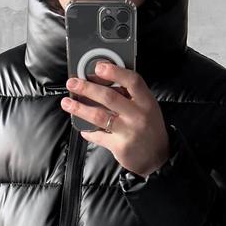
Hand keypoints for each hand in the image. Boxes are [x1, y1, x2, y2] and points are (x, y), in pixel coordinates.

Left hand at [60, 61, 170, 177]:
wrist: (157, 158)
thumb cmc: (149, 129)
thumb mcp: (147, 108)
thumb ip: (130, 96)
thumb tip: (104, 82)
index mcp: (146, 102)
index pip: (132, 81)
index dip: (115, 71)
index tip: (98, 66)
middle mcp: (138, 115)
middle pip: (109, 97)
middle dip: (87, 88)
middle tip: (73, 83)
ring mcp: (128, 132)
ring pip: (99, 116)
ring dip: (80, 108)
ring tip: (67, 103)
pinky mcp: (120, 147)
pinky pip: (99, 137)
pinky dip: (88, 132)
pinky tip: (82, 128)